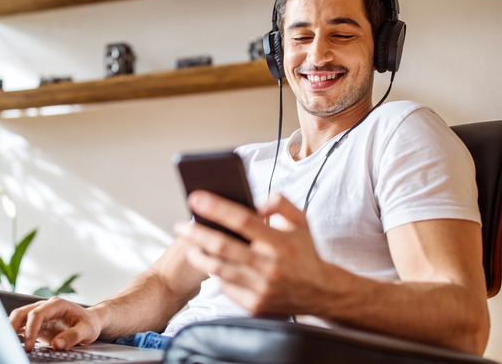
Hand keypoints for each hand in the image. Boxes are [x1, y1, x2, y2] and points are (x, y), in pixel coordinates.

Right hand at [9, 297, 101, 350]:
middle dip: (13, 327)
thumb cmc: (89, 323)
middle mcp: (46, 307)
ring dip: (11, 329)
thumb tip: (57, 345)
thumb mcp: (87, 330)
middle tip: (10, 344)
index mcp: (57, 305)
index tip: (29, 346)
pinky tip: (12, 343)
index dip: (31, 330)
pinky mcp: (37, 324)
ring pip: (18, 318)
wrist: (90, 322)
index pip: (37, 314)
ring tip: (7, 344)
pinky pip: (22, 326)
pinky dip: (15, 333)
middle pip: (22, 313)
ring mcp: (40, 315)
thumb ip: (73, 337)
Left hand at [175, 191, 335, 314]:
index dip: (216, 208)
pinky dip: (216, 273)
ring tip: (189, 244)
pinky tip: (210, 263)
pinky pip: (226, 286)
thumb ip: (281, 204)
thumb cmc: (305, 253)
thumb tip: (257, 201)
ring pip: (219, 268)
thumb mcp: (302, 222)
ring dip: (199, 255)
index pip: (242, 220)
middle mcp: (270, 266)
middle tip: (180, 225)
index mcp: (281, 242)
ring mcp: (261, 288)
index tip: (196, 198)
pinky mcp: (255, 304)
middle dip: (196, 233)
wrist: (321, 293)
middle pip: (223, 246)